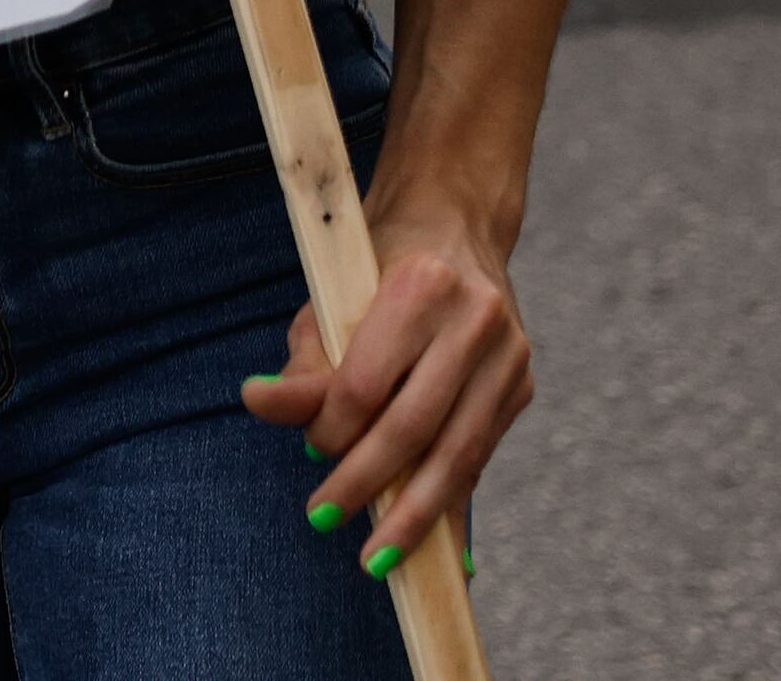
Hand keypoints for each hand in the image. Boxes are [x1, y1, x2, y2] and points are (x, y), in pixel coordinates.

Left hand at [235, 196, 536, 568]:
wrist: (455, 222)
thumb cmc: (375, 262)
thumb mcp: (329, 296)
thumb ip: (302, 359)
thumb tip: (259, 403)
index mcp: (421, 285)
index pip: (367, 383)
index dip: (333, 428)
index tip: (310, 452)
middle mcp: (475, 321)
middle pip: (414, 427)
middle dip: (367, 484)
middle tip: (324, 519)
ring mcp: (509, 355)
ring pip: (459, 454)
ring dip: (416, 515)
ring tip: (379, 558)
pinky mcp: (522, 384)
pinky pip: (479, 454)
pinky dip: (451, 498)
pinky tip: (432, 543)